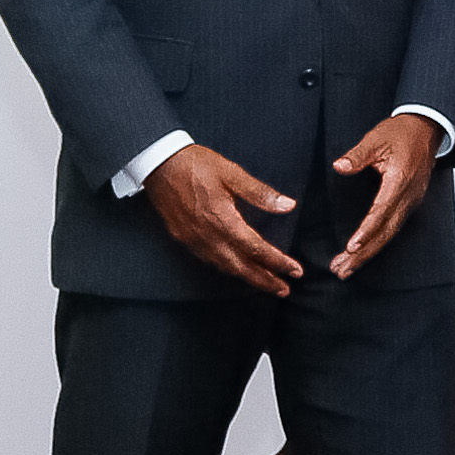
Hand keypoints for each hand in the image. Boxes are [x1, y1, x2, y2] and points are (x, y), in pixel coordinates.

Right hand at [145, 144, 301, 295]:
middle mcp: (206, 234)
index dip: (276, 262)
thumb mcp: (233, 173)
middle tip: (284, 290)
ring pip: (223, 265)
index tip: (295, 271)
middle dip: (263, 280)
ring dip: (246, 277)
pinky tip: (236, 269)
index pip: (255, 248)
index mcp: (222, 219)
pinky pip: (208, 259)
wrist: (159, 163)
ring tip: (266, 285)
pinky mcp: (182, 237)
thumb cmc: (197, 164)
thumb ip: (260, 193)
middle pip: (239, 266)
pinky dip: (226, 267)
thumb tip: (288, 206)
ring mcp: (192, 238)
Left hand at [329, 113, 440, 278]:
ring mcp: (412, 200)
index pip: (382, 211)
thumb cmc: (402, 133)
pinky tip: (365, 252)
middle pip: (387, 231)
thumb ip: (357, 155)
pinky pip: (394, 227)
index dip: (367, 230)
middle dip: (364, 253)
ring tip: (348, 268)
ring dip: (369, 252)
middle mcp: (409, 195)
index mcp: (400, 179)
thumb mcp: (376, 139)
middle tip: (342, 269)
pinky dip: (378, 243)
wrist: (427, 128)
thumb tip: (340, 166)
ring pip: (391, 233)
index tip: (352, 246)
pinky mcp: (410, 202)